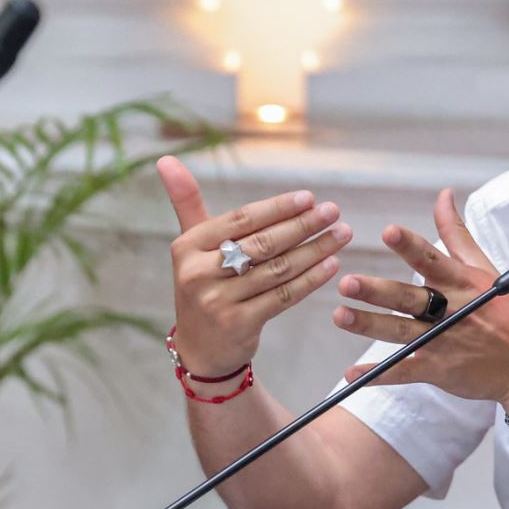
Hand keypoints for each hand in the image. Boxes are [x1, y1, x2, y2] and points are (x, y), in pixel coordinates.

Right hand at [159, 156, 351, 377]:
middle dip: (303, 225)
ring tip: (342, 235)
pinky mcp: (238, 324)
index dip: (278, 207)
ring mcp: (217, 301)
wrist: (201, 350)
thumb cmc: (203, 285)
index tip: (309, 198)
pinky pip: (283, 296)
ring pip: (277, 269)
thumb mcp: (191, 246)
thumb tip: (166, 158)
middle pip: (262, 242)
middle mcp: (198, 272)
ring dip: (315, 250)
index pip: (241, 220)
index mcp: (188, 246)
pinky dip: (310, 279)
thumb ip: (186, 202)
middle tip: (333, 212)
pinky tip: (331, 265)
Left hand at [334, 189, 508, 414]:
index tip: (388, 232)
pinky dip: (379, 374)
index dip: (410, 246)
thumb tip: (442, 196)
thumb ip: (457, 234)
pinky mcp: (439, 370)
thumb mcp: (484, 268)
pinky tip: (353, 373)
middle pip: (409, 299)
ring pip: (400, 332)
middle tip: (348, 283)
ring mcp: (443, 342)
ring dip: (369, 325)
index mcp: (461, 282)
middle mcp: (450, 310)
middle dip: (378, 291)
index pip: (431, 259)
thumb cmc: (506, 312)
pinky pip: (404, 372)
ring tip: (340, 315)